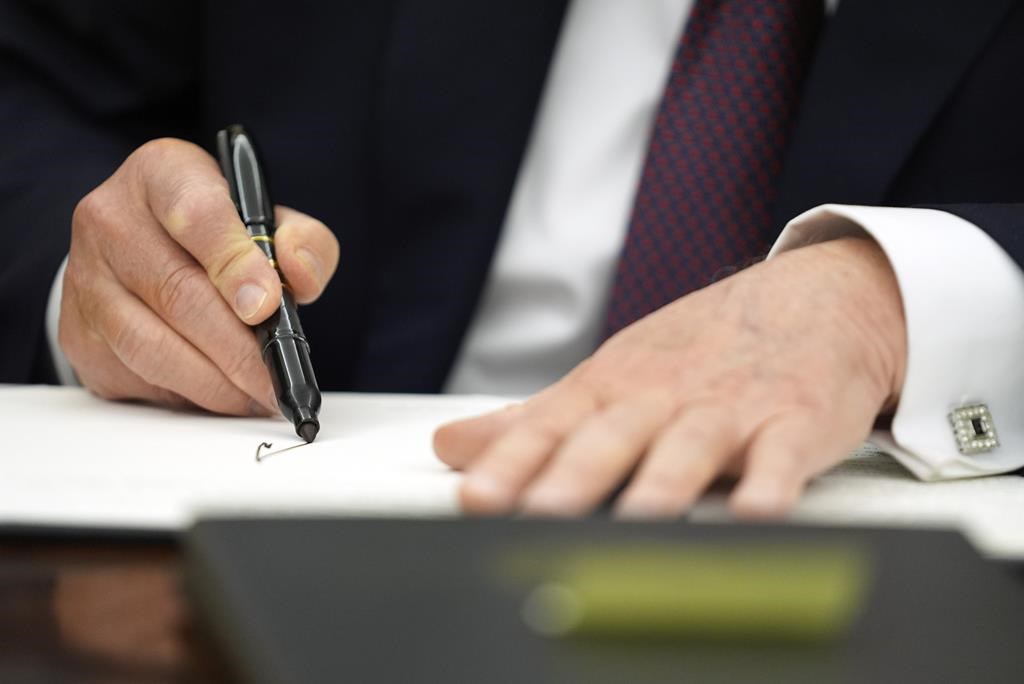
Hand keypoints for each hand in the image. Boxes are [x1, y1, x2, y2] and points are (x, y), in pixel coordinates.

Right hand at [60, 139, 338, 413]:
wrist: (150, 249)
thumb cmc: (221, 236)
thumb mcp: (271, 222)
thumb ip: (304, 243)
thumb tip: (299, 276)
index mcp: (163, 174)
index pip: (196, 214)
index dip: (234, 263)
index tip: (267, 306)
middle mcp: (110, 219)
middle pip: (176, 293)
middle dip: (237, 348)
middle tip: (276, 378)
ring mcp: (86, 278)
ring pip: (150, 345)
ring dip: (213, 383)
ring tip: (255, 395)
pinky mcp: (78, 333)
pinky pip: (135, 376)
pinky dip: (185, 395)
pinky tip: (219, 394)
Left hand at [434, 238, 906, 517]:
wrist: (814, 299)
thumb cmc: (699, 349)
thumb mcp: (609, 377)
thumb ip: (532, 421)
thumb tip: (449, 445)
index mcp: (611, 388)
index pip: (549, 428)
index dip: (510, 465)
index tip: (475, 500)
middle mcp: (662, 396)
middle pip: (610, 438)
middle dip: (572, 479)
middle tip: (538, 517)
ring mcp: (729, 408)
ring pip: (689, 447)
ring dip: (663, 485)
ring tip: (641, 522)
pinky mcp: (793, 421)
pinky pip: (782, 456)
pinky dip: (772, 485)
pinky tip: (758, 515)